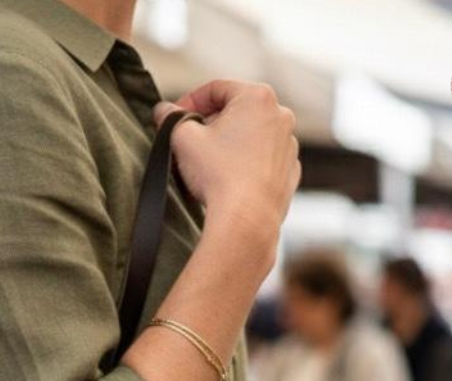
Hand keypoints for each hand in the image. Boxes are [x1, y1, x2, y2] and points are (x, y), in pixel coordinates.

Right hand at [155, 81, 299, 259]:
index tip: (174, 119)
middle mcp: (280, 116)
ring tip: (208, 166)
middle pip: (236, 112)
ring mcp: (288, 146)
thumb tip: (163, 111)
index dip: (188, 102)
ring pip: (251, 137)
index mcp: (257, 97)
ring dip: (228, 145)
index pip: (215, 89)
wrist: (246, 220)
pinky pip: (262, 162)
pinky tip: (228, 182)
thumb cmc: (218, 175)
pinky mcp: (289, 174)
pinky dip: (245, 167)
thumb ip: (171, 119)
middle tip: (189, 144)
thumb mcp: (182, 138)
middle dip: (210, 124)